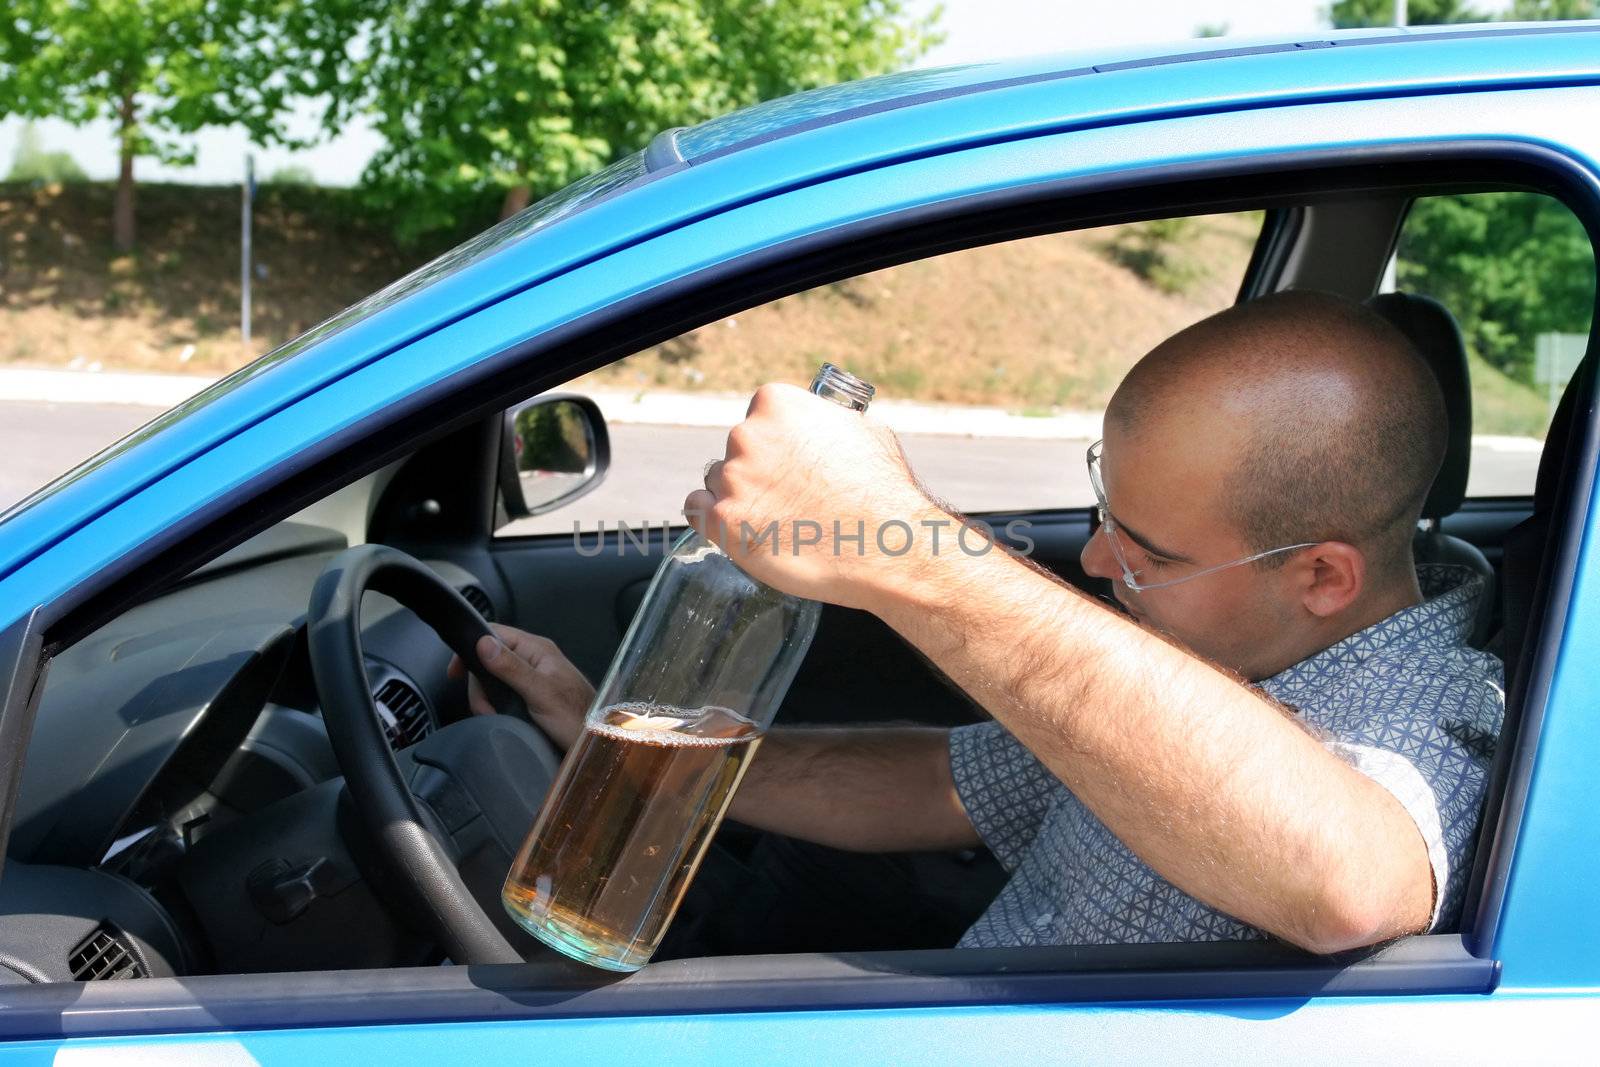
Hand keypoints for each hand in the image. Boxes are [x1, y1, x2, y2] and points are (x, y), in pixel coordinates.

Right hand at [446, 624, 592, 749]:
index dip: (470, 648)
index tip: (454, 672)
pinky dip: (495, 706)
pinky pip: (502, 693)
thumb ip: (511, 667)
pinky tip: (499, 718)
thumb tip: (482, 643)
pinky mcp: (530, 695)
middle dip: (479, 685)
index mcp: (537, 649)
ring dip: (486, 698)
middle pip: (489, 659)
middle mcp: (533, 658)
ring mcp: (531, 677)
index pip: (494, 633)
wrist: (595, 743)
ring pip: (493, 679)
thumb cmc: (577, 718)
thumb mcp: (541, 693)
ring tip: (493, 716)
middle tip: (484, 709)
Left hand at [683, 383, 944, 612]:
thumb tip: (820, 422)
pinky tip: (743, 527)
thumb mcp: (863, 430)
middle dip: (759, 472)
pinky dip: (715, 520)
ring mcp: (733, 480)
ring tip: (781, 520)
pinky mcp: (724, 523)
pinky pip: (697, 511)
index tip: (791, 463)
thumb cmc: (884, 491)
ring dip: (741, 497)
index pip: (759, 419)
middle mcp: (747, 435)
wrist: (889, 546)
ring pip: (719, 483)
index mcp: (776, 403)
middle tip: (791, 497)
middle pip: (737, 451)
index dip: (777, 444)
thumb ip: (825, 420)